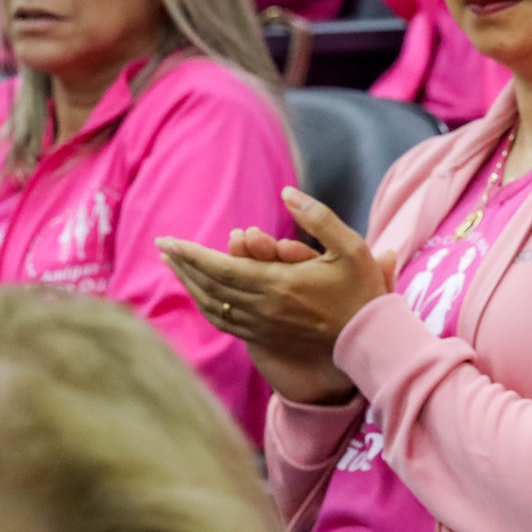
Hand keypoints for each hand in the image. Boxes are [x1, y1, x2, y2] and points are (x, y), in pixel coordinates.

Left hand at [157, 188, 397, 405]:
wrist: (369, 338)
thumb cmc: (361, 291)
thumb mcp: (351, 246)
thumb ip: (318, 217)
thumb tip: (287, 192)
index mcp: (280, 283)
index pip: (222, 267)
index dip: (192, 254)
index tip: (169, 241)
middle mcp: (264, 307)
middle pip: (210, 286)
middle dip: (183, 265)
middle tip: (163, 248)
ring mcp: (263, 326)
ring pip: (213, 306)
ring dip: (189, 285)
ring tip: (173, 267)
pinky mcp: (265, 338)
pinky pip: (224, 323)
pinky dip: (205, 306)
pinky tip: (198, 294)